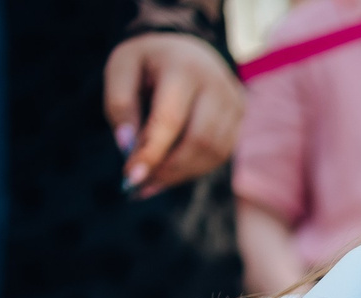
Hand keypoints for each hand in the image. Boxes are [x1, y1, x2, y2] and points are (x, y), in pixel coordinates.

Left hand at [104, 32, 244, 197]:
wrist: (185, 46)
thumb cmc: (147, 61)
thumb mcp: (120, 69)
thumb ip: (119, 105)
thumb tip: (128, 148)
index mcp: (184, 68)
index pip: (170, 120)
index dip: (151, 152)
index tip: (130, 178)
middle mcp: (217, 85)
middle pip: (199, 142)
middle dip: (168, 170)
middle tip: (138, 186)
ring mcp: (235, 103)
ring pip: (213, 154)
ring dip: (180, 174)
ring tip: (151, 182)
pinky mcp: (241, 118)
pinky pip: (220, 154)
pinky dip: (194, 168)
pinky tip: (170, 171)